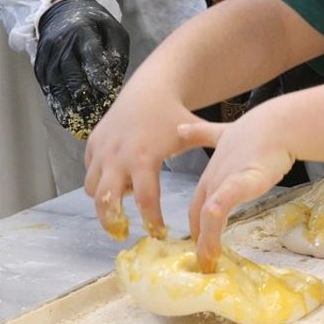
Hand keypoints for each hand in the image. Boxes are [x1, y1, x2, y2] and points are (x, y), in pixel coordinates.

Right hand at [34, 0, 129, 137]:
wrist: (61, 10)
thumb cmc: (95, 24)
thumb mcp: (114, 31)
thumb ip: (117, 55)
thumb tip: (116, 81)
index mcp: (83, 32)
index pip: (91, 56)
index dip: (99, 76)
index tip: (108, 93)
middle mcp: (62, 45)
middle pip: (72, 74)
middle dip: (85, 97)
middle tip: (98, 115)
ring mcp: (48, 56)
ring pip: (58, 85)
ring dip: (70, 107)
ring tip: (83, 124)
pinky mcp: (40, 66)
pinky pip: (48, 89)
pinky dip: (58, 106)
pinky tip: (68, 120)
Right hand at [84, 80, 204, 240]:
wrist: (149, 89)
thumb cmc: (174, 115)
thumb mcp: (191, 135)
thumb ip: (209, 153)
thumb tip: (234, 171)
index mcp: (144, 158)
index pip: (145, 199)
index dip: (152, 220)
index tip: (160, 234)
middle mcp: (118, 157)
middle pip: (105, 202)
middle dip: (112, 221)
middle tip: (123, 234)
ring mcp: (102, 151)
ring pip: (92, 189)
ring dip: (103, 201)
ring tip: (119, 208)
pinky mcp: (92, 144)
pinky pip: (89, 172)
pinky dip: (99, 181)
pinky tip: (116, 182)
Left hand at [178, 109, 296, 270]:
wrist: (277, 125)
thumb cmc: (258, 129)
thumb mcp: (224, 132)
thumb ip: (204, 134)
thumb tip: (180, 128)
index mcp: (212, 171)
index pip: (199, 201)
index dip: (197, 220)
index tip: (199, 238)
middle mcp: (213, 179)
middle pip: (199, 213)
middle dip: (199, 236)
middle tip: (203, 257)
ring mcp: (223, 183)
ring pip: (206, 218)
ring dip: (205, 242)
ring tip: (208, 261)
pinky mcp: (236, 187)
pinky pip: (217, 213)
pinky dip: (212, 233)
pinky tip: (213, 250)